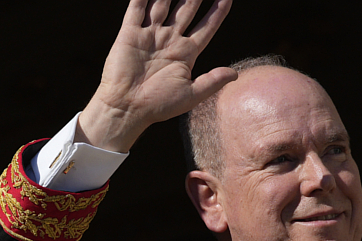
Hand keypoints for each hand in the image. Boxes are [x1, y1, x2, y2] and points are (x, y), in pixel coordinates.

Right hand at [79, 0, 237, 151]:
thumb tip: (235, 73)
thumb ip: (212, 81)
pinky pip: (137, 7)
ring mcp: (150, 35)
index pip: (206, 27)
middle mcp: (169, 40)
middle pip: (186, 10)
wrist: (127, 109)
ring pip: (163, 4)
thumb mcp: (191, 95)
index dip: (217, 12)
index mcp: (185, 54)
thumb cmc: (158, 106)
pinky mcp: (130, 33)